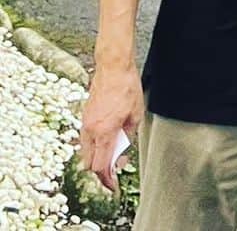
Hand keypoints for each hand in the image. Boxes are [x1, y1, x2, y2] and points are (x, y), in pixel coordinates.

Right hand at [80, 63, 142, 192]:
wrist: (112, 67)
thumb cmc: (127, 87)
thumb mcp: (135, 114)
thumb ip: (127, 136)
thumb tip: (122, 150)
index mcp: (104, 132)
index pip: (99, 166)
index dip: (106, 178)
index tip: (112, 184)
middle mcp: (91, 130)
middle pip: (89, 163)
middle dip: (100, 171)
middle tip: (113, 171)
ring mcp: (85, 123)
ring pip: (85, 151)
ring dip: (96, 157)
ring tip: (111, 154)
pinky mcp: (84, 116)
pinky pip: (85, 138)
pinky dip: (93, 145)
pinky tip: (106, 140)